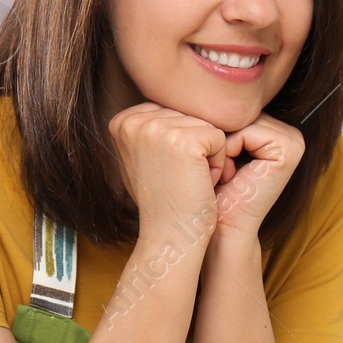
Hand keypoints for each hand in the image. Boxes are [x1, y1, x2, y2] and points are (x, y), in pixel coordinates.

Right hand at [107, 102, 230, 245]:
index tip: (166, 170)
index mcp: (122, 121)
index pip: (171, 111)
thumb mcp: (143, 156)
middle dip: (194, 147)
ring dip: (207, 155)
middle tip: (180, 178)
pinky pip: (220, 138)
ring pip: (205, 126)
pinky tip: (201, 183)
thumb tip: (166, 109)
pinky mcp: (185, 141)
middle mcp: (135, 121)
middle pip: (188, 116)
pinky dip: (218, 163)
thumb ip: (150, 129)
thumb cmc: (162, 199)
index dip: (178, 141)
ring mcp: (158, 129)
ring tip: (189, 180)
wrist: (169, 234)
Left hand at [211, 114, 303, 241]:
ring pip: (239, 118)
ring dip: (218, 143)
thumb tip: (181, 76)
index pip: (230, 106)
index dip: (208, 126)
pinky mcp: (290, 148)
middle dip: (213, 134)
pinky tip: (230, 174)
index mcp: (269, 126)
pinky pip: (246, 130)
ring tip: (220, 171)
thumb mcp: (205, 145)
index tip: (204, 156)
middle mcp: (285, 130)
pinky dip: (229, 149)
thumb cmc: (205, 191)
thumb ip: (207, 114)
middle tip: (210, 166)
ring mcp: (292, 138)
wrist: (217, 229)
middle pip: (236, 109)